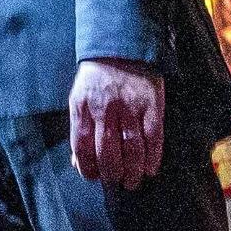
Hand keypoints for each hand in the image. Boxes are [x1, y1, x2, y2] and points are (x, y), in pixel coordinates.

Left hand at [69, 59, 168, 189]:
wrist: (121, 48)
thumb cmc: (96, 79)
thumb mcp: (78, 98)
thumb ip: (78, 129)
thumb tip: (78, 162)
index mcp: (82, 107)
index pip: (82, 147)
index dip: (88, 168)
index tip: (94, 178)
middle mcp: (105, 109)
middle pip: (107, 152)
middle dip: (111, 174)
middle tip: (116, 182)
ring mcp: (129, 107)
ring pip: (131, 149)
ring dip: (132, 171)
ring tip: (132, 181)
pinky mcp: (151, 105)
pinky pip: (153, 138)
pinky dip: (152, 157)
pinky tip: (150, 169)